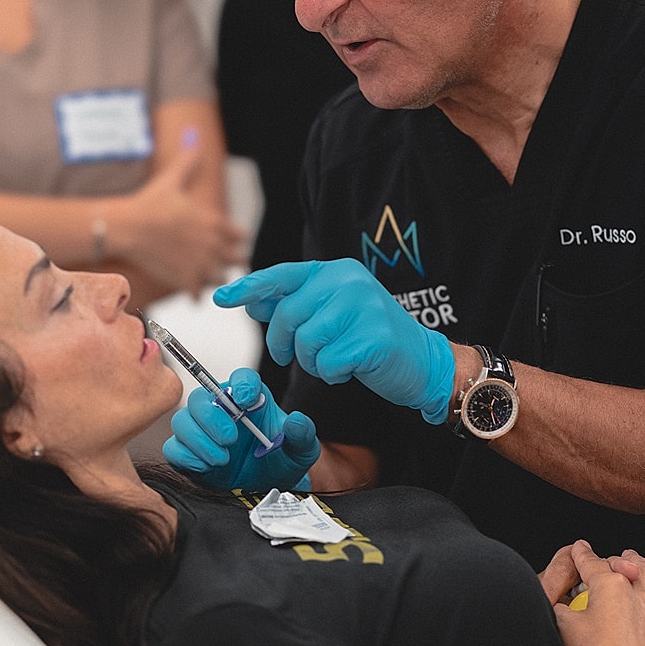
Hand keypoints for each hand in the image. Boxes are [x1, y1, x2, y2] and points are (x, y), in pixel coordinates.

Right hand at [121, 152, 244, 295]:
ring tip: (201, 275)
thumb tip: (193, 138)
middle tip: (216, 261)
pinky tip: (186, 288)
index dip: (233, 239)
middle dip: (228, 261)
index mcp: (215, 223)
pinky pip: (199, 295)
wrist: (127, 228)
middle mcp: (213, 246)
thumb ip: (187, 163)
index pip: (240, 236)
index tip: (225, 241)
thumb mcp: (171, 180)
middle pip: (236, 260)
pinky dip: (194, 293)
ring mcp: (201, 266)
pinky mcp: (186, 282)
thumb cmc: (148, 203)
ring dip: (213, 278)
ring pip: (221, 280)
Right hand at [163, 367, 319, 491]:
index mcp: (251, 399)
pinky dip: (188, 458)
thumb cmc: (282, 460)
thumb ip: (302, 434)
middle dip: (212, 418)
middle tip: (231, 439)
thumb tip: (295, 422)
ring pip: (182, 421)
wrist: (268, 488)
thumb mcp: (302, 449)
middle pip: (201, 397)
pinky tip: (208, 467)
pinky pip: (174, 449)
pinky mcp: (188, 453)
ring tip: (223, 459)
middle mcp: (222, 410)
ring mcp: (202, 431)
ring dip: (200, 440)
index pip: (242, 378)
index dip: (242, 384)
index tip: (247, 400)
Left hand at [214, 259, 455, 423]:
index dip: (249, 288)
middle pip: (288, 316)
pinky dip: (333, 374)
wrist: (422, 361)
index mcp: (336, 271)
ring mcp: (363, 308)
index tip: (221, 299)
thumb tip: (252, 300)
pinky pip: (328, 363)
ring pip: (305, 342)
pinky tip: (351, 368)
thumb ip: (296, 305)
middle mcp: (348, 282)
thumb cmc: (370, 338)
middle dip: (283, 344)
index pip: (282, 276)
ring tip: (334, 358)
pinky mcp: (373, 339)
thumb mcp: (331, 313)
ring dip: (312, 361)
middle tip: (295, 356)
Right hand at [551, 542, 644, 645]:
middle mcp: (638, 596)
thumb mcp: (564, 625)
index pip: (592, 563)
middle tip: (625, 555)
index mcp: (611, 585)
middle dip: (628, 558)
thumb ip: (561, 609)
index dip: (582, 555)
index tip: (579, 548)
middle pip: (637, 567)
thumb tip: (559, 607)